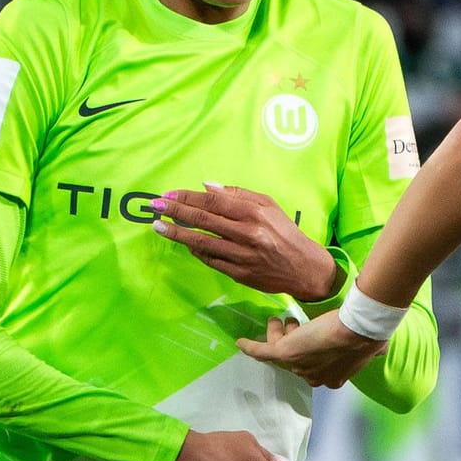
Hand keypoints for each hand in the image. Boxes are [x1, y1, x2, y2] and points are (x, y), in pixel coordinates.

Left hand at [150, 183, 338, 301]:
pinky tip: (185, 243)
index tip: (169, 194)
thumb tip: (207, 186)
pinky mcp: (239, 274)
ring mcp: (242, 256)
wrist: (305, 268)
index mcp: (255, 214)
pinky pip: (210, 260)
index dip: (188, 197)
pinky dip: (195, 250)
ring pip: (202, 242)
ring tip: (158, 227)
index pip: (214, 201)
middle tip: (155, 206)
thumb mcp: (269, 206)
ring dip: (177, 233)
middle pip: (203, 220)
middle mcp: (247, 234)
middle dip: (176, 211)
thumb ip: (239, 195)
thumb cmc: (286, 233)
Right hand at [237, 311, 385, 388]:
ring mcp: (296, 365)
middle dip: (294, 338)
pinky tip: (240, 342)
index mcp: (331, 378)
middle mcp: (311, 376)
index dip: (309, 349)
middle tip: (292, 323)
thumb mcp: (370, 348)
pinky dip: (250, 347)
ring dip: (278, 333)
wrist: (358, 331)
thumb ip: (370, 351)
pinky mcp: (285, 353)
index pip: (312, 366)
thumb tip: (380, 349)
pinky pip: (261, 352)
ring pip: (279, 349)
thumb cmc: (367, 336)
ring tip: (279, 320)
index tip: (310, 335)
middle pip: (295, 358)